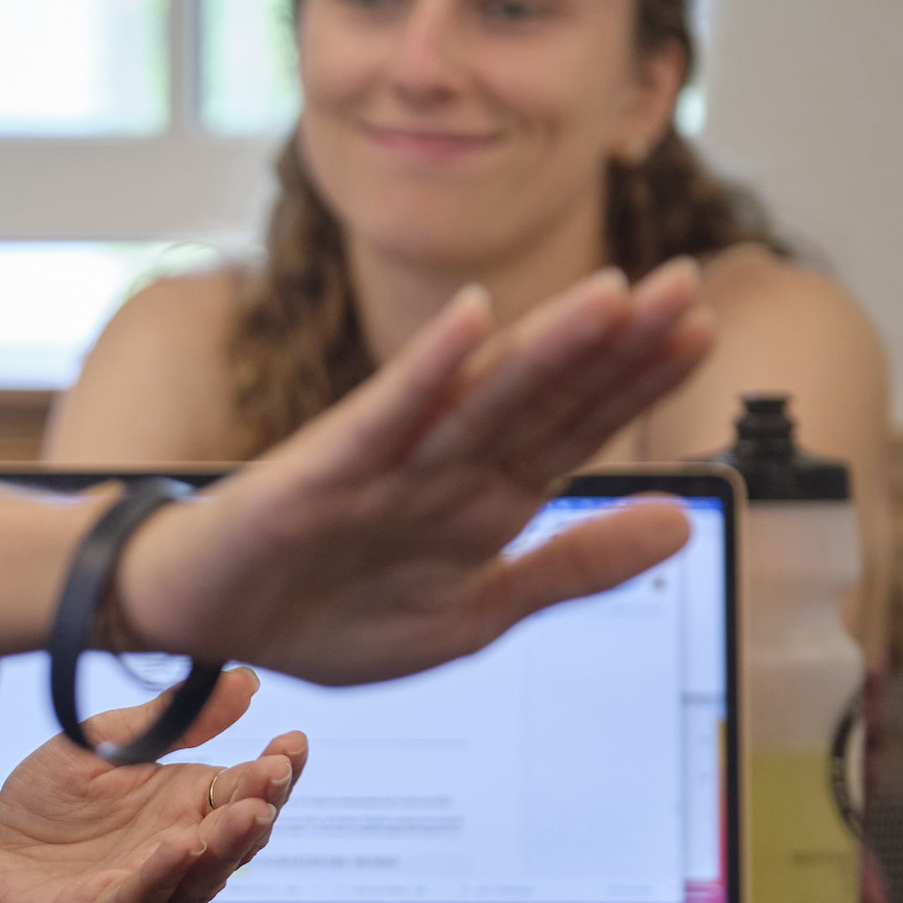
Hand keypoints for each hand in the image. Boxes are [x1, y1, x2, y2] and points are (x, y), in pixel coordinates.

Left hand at [0, 670, 304, 902]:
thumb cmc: (48, 808)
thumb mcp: (106, 745)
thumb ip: (169, 720)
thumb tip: (243, 680)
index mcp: (186, 808)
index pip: (246, 790)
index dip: (275, 770)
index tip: (292, 740)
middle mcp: (179, 854)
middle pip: (236, 836)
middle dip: (260, 805)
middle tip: (275, 773)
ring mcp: (144, 891)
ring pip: (199, 876)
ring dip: (226, 845)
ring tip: (248, 813)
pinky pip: (134, 901)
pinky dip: (160, 876)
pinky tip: (178, 847)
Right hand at [116, 259, 714, 682]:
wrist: (202, 620)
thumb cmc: (323, 609)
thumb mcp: (473, 612)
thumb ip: (571, 567)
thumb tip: (683, 524)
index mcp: (482, 500)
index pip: (573, 427)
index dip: (636, 379)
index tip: (701, 327)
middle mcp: (441, 467)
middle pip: (541, 398)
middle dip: (614, 345)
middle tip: (686, 282)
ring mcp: (383, 463)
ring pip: (479, 397)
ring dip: (545, 346)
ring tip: (613, 295)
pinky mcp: (318, 472)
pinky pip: (383, 416)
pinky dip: (426, 370)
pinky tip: (471, 320)